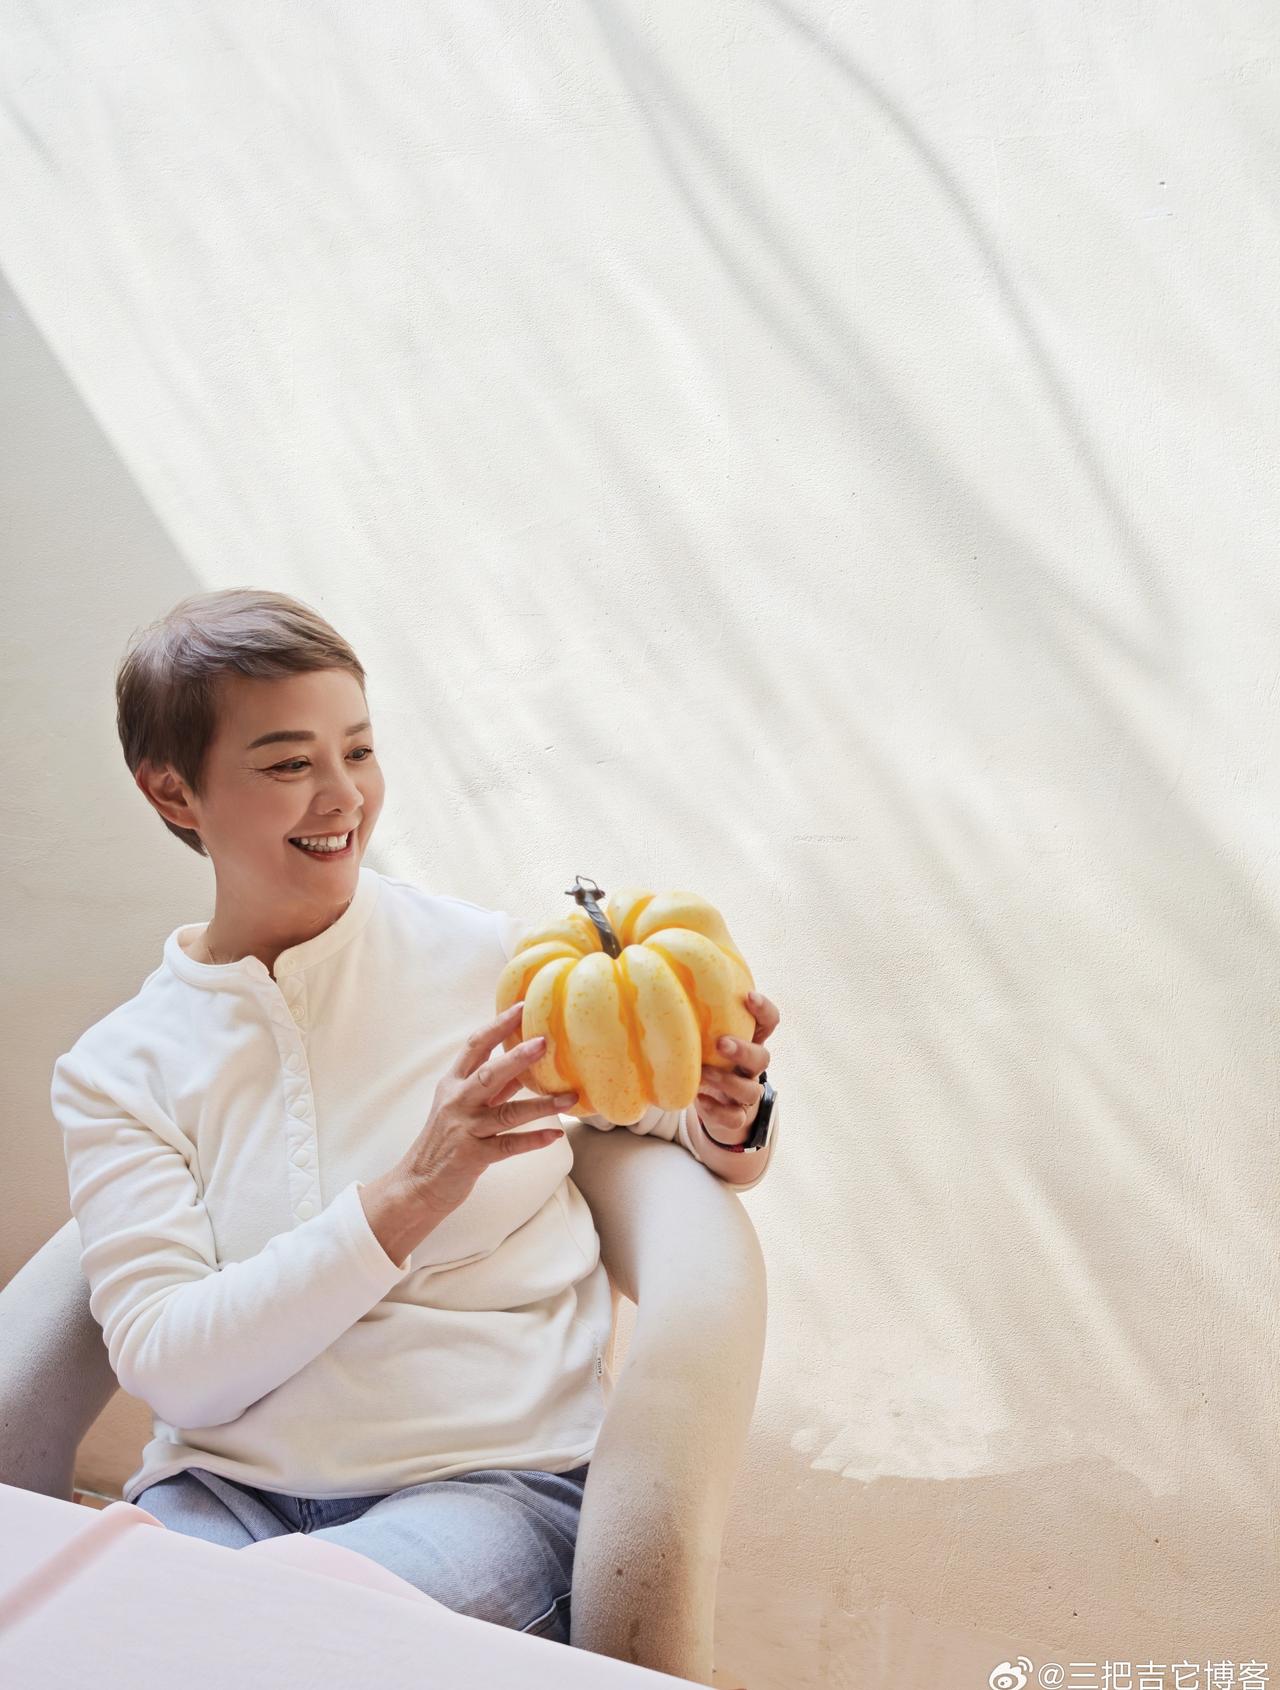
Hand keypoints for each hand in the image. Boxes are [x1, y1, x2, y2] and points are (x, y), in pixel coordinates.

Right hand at [393, 1001, 578, 1215]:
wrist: (418, 1183)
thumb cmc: (446, 1140)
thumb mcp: (462, 1105)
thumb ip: (491, 1085)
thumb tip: (525, 1062)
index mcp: (454, 1083)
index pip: (476, 1046)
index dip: (498, 1025)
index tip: (522, 1006)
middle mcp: (458, 1101)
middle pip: (489, 1073)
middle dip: (518, 1057)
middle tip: (545, 1041)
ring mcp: (465, 1129)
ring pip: (507, 1112)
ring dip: (542, 1105)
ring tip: (569, 1098)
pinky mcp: (473, 1156)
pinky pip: (509, 1146)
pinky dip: (533, 1140)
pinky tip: (556, 1135)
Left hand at [695, 989, 779, 1147]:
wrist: (716, 1106)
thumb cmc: (706, 1057)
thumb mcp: (705, 1033)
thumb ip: (694, 1009)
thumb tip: (650, 960)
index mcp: (749, 1040)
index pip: (769, 1022)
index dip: (763, 1009)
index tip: (747, 995)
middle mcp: (752, 1067)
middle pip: (763, 1057)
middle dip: (743, 1049)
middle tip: (720, 1042)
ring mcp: (746, 1093)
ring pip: (749, 1090)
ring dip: (726, 1081)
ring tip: (702, 1075)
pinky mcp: (736, 1117)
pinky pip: (734, 1117)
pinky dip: (717, 1110)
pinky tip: (699, 1101)